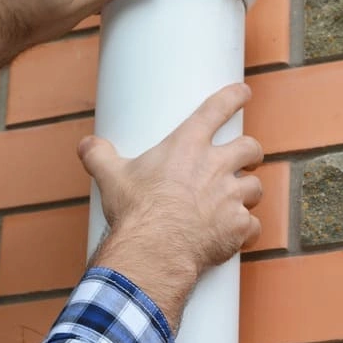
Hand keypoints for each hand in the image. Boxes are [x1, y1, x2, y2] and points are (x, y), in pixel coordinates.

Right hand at [78, 83, 262, 331]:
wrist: (154, 250)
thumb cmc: (136, 210)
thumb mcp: (111, 177)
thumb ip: (99, 156)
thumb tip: (86, 144)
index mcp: (188, 146)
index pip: (217, 109)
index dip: (233, 97)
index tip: (244, 92)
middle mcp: (215, 166)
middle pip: (250, 147)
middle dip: (251, 151)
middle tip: (246, 157)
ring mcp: (231, 197)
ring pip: (255, 187)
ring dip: (248, 192)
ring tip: (238, 199)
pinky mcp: (237, 227)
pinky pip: (252, 225)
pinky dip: (246, 229)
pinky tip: (236, 233)